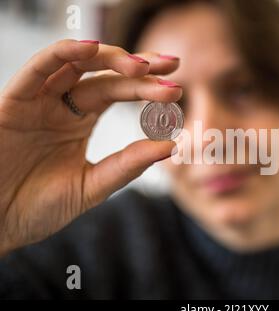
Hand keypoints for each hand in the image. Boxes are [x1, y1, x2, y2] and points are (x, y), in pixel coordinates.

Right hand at [0, 39, 181, 254]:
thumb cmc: (38, 208)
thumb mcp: (91, 186)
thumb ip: (127, 165)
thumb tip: (172, 146)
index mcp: (80, 121)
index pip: (119, 92)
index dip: (147, 86)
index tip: (177, 88)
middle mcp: (61, 105)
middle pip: (105, 76)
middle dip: (138, 70)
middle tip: (170, 69)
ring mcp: (39, 102)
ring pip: (76, 65)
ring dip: (110, 58)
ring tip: (143, 66)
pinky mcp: (14, 103)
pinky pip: (38, 70)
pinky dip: (62, 55)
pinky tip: (91, 49)